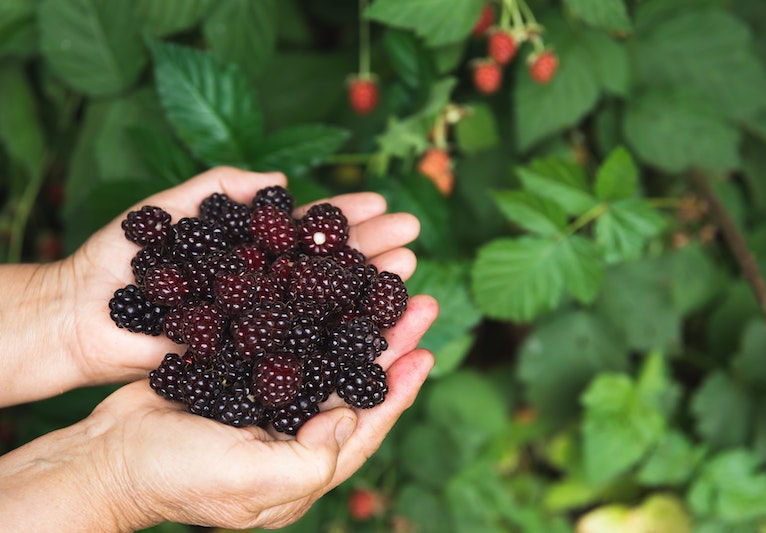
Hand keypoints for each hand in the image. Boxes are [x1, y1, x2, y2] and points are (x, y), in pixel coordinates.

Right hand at [0, 292, 437, 530]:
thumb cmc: (178, 478)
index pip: (368, 422)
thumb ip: (311, 458)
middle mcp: (296, 428)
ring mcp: (269, 399)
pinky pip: (286, 338)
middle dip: (387, 339)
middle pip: (354, 379)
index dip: (399, 387)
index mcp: (307, 463)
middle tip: (418, 298)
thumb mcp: (251, 482)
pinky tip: (321, 284)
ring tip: (381, 281)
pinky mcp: (244, 372)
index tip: (425, 348)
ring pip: (325, 351)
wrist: (109, 456)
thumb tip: (352, 415)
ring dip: (354, 317)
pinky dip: (307, 312)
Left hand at [7, 166, 421, 403]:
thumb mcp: (168, 210)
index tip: (383, 201)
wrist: (81, 315)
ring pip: (322, 307)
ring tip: (407, 272)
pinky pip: (298, 351)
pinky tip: (372, 332)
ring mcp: (261, 325)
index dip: (344, 216)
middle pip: (326, 268)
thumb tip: (283, 180)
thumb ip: (220, 188)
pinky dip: (336, 341)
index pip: (307, 231)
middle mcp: (265, 287)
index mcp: (250, 251)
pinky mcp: (250, 361)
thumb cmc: (119, 259)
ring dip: (366, 290)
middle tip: (413, 236)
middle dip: (371, 249)